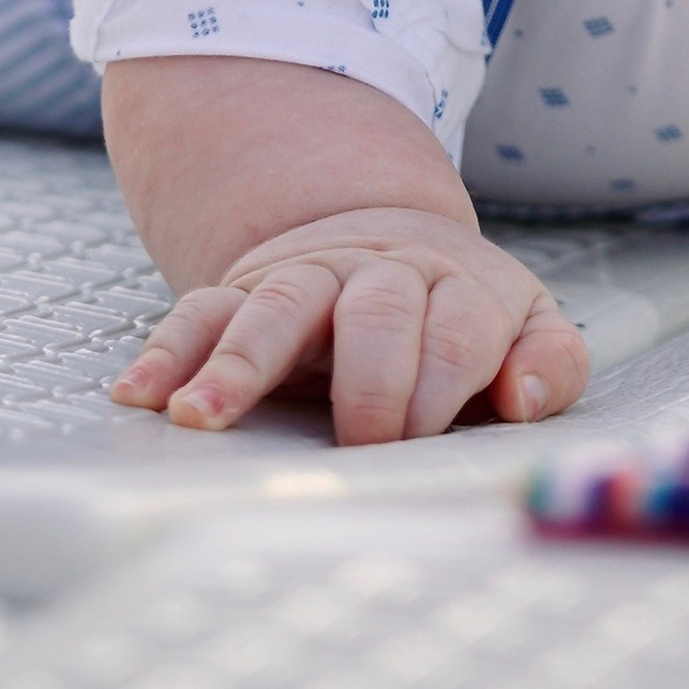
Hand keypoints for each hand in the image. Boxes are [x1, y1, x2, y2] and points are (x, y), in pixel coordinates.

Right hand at [111, 204, 590, 440]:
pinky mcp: (247, 288)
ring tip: (202, 417)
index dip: (440, 387)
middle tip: (358, 445)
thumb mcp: (527, 327)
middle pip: (374, 311)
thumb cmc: (464, 318)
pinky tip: (139, 395)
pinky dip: (168, 352)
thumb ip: (549, 363)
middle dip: (369, 383)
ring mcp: (309, 278)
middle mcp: (380, 273)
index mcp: (458, 286)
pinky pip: (202, 311)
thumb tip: (522, 398)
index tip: (421, 441)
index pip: (455, 331)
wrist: (390, 243)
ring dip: (238, 361)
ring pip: (277, 306)